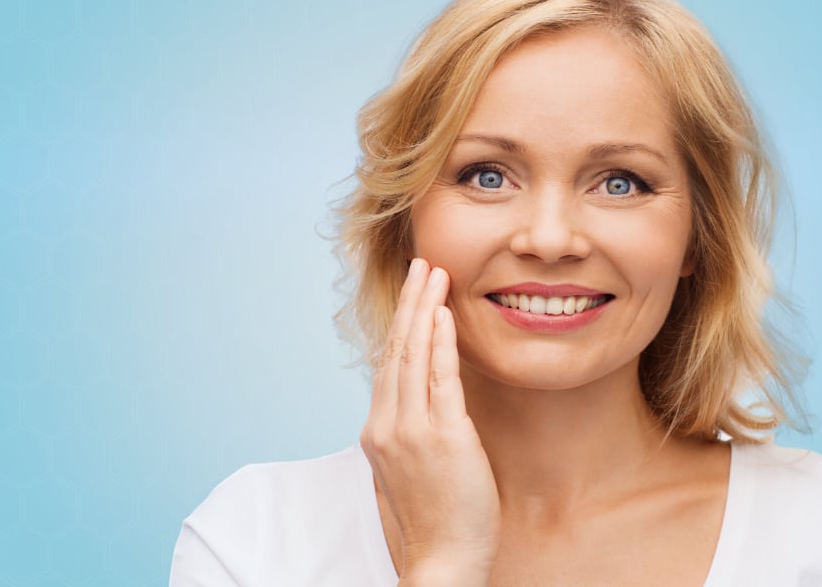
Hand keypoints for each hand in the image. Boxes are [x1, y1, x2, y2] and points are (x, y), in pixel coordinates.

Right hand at [360, 259, 500, 584]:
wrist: (443, 559)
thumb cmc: (434, 519)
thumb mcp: (408, 469)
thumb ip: (408, 432)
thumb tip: (418, 404)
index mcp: (376, 432)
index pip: (386, 365)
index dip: (399, 325)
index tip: (412, 294)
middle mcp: (386, 425)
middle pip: (395, 349)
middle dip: (409, 302)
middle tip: (421, 264)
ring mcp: (411, 430)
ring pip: (412, 355)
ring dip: (424, 309)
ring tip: (434, 274)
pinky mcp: (444, 437)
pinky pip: (440, 378)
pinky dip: (441, 341)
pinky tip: (446, 314)